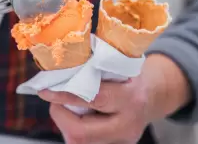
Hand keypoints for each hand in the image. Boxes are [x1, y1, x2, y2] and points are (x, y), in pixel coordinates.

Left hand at [38, 54, 190, 143]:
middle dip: (60, 116)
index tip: (44, 91)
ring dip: (66, 124)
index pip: (93, 99)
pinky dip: (74, 129)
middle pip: (81, 133)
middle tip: (54, 101)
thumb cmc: (131, 75)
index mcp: (130, 98)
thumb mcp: (119, 66)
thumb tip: (63, 63)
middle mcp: (127, 125)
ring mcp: (122, 141)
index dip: (65, 95)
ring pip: (80, 141)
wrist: (152, 96)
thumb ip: (95, 67)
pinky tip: (77, 117)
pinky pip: (86, 142)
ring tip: (67, 107)